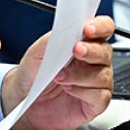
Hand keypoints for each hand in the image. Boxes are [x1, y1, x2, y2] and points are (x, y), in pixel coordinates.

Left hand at [1, 15, 114, 129]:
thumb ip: (53, 40)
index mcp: (83, 43)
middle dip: (91, 50)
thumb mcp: (36, 53)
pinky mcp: (95, 103)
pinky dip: (84, 92)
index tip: (87, 29)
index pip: (103, 29)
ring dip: (81, 75)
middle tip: (76, 50)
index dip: (100, 26)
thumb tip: (67, 29)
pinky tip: (69, 90)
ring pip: (103, 75)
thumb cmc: (33, 74)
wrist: (23, 100)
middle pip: (106, 51)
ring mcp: (96, 82)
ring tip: (60, 77)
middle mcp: (93, 62)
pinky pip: (101, 96)